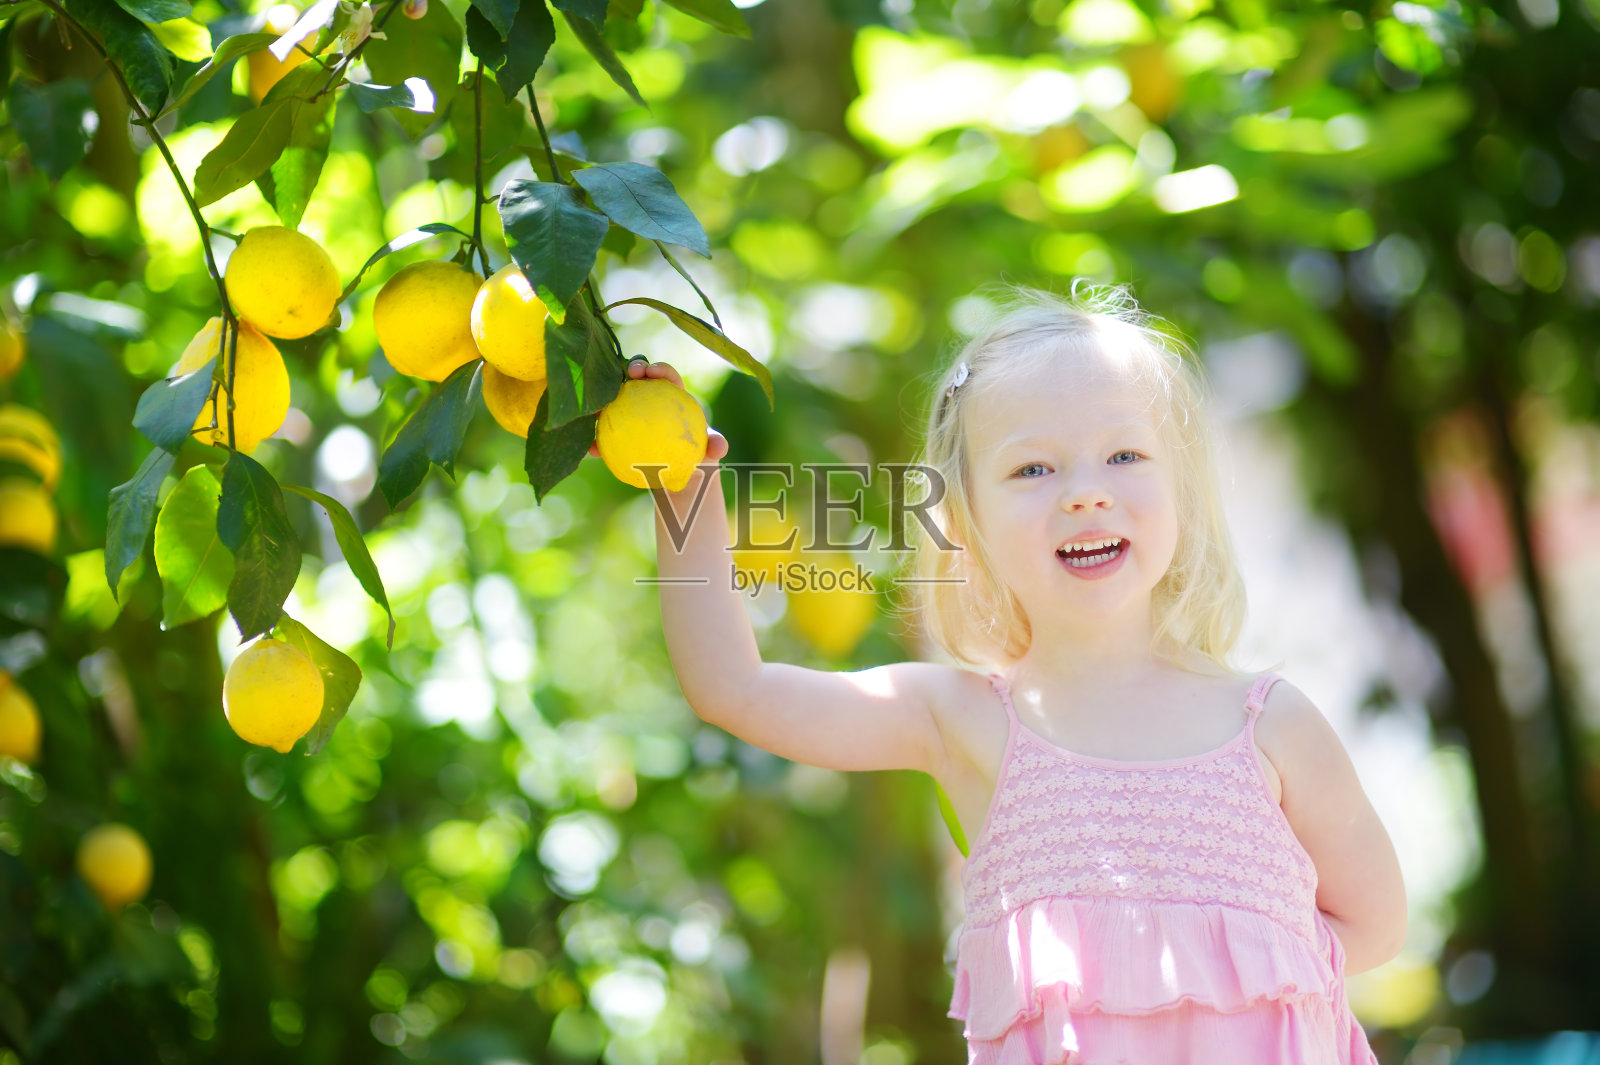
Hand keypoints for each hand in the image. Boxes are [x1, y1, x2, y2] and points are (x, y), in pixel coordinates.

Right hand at [587, 358, 729, 461]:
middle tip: (630, 374)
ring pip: (614, 402)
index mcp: (671, 396)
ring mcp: (630, 414)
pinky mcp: (617, 433)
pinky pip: (605, 435)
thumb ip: (715, 447)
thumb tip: (718, 447)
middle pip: (638, 379)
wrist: (679, 472)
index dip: (658, 369)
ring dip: (604, 400)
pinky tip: (592, 450)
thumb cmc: (696, 455)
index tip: (652, 372)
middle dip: (632, 369)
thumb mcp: (708, 452)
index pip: (666, 377)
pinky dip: (597, 441)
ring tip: (598, 408)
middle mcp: (649, 400)